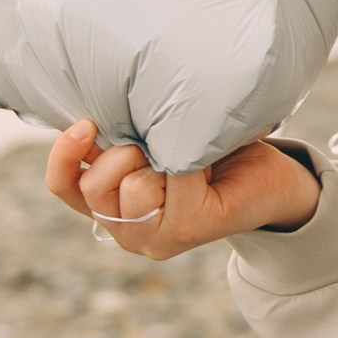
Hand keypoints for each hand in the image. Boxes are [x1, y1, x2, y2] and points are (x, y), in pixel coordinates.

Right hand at [44, 121, 321, 260]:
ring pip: (130, 190)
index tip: (83, 122)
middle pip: (94, 189)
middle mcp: (128, 231)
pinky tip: (205, 159)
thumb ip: (123, 135)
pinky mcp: (188, 230)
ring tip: (183, 153)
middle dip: (120, 152)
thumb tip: (93, 100)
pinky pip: (173, 179)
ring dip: (156, 158)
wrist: (275, 180)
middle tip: (156, 140)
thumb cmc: (212, 153)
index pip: (64, 188)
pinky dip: (186, 158)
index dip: (63, 156)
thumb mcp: (155, 139)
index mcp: (111, 208)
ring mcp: (157, 237)